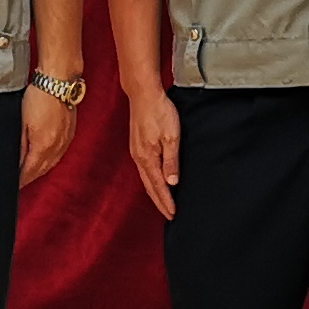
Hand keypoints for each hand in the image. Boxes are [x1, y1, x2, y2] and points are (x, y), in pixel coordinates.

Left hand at [19, 78, 79, 189]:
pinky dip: (50, 160)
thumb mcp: (21, 121)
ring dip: (40, 170)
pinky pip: (59, 154)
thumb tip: (15, 161)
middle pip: (42, 170)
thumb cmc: (38, 96)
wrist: (59, 81)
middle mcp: (57, 146)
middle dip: (30, 178)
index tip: (13, 185)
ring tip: (29, 173)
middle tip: (19, 182)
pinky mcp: (70, 133)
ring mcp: (66, 140)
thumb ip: (19, 144)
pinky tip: (45, 159)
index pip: (30, 171)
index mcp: (43, 145)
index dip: (20, 180)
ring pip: (52, 163)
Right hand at [127, 86, 180, 219]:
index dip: (166, 201)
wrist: (144, 94)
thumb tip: (172, 183)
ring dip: (154, 192)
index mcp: (148, 158)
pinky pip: (144, 169)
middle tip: (169, 214)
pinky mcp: (137, 145)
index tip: (172, 214)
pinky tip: (155, 180)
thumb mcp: (171, 136)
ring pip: (146, 178)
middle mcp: (139, 158)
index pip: (158, 187)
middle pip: (149, 186)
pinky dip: (150, 180)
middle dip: (159, 201)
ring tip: (163, 202)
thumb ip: (171, 161)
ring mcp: (136, 152)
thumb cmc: (159, 112)